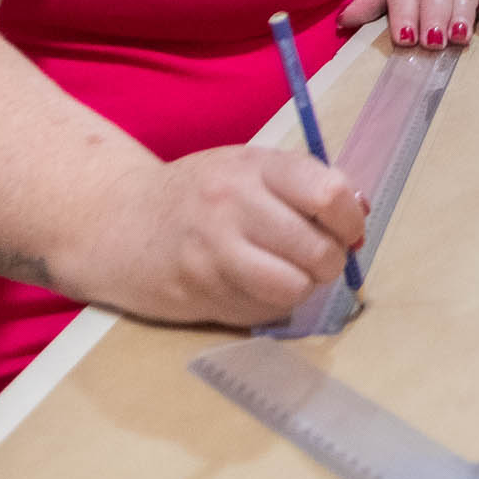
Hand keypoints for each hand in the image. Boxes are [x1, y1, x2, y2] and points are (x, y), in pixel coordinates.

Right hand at [73, 146, 368, 326]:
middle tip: (320, 260)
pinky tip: (251, 287)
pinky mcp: (198, 294)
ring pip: (293, 288)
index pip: (328, 194)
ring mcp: (213, 253)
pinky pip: (261, 313)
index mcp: (254, 166)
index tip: (350, 231)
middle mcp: (232, 206)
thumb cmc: (198, 194)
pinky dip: (268, 306)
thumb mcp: (248, 169)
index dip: (351, 221)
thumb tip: (360, 214)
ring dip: (303, 288)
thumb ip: (303, 185)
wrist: (118, 222)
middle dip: (331, 262)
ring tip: (290, 276)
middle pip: (317, 250)